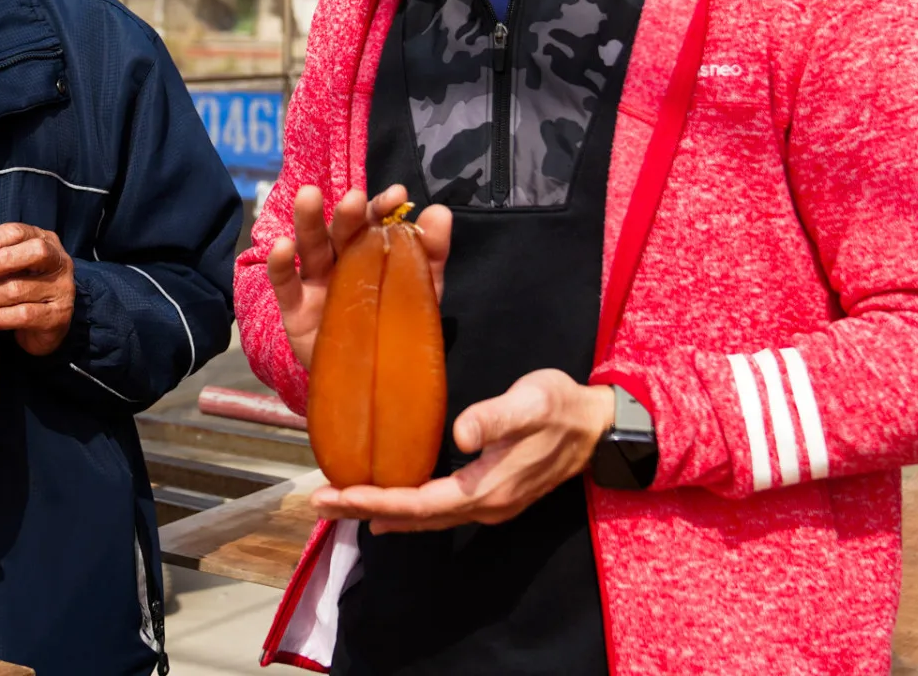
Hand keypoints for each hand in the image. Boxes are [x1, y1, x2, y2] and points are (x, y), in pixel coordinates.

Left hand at [0, 223, 75, 355]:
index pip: (16, 232)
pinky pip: (24, 315)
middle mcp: (58, 261)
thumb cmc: (18, 285)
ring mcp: (61, 289)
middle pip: (34, 252)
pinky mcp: (57, 316)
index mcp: (42, 239)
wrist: (44, 323)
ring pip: (22, 288)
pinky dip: (0, 317)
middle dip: (1, 259)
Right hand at [265, 185, 450, 368]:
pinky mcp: (295, 309)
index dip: (383, 207)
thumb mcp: (419, 292)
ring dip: (308, 221)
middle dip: (347, 214)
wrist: (371, 383)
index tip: (397, 195)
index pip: (374, 223)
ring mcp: (316, 284)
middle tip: (355, 199)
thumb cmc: (392, 328)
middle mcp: (341, 262)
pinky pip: (285, 284)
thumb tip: (440, 212)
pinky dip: (280, 264)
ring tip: (309, 196)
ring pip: (310, 247)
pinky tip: (282, 246)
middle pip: (341, 232)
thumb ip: (431, 253)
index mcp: (370, 253)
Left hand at [311, 370, 614, 532]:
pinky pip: (438, 510)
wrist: (599, 426)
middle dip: (364, 510)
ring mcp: (489, 503)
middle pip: (414, 517)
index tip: (334, 495)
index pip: (417, 502)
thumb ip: (496, 417)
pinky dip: (407, 509)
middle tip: (319, 503)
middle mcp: (484, 505)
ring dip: (382, 512)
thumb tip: (461, 435)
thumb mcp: (532, 400)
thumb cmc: (562, 406)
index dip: (373, 501)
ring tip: (341, 506)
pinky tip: (389, 506)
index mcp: (486, 488)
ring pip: (425, 517)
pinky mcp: (492, 493)